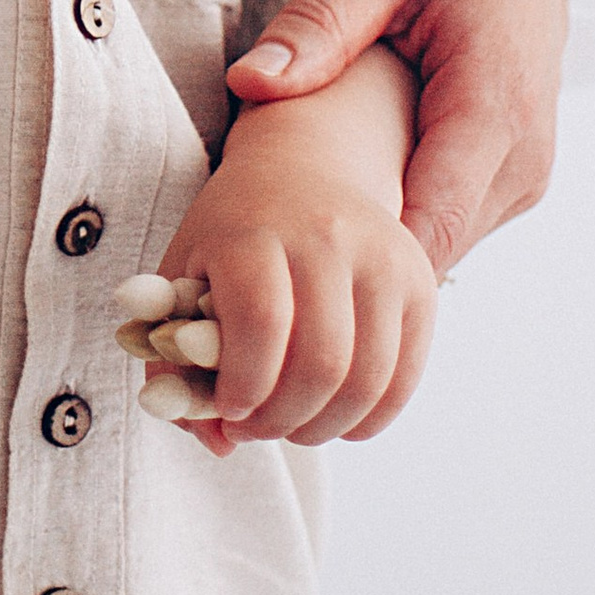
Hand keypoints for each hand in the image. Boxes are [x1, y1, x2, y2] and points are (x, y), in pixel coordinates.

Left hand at [154, 55, 439, 449]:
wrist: (306, 156)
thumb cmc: (233, 222)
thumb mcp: (186, 263)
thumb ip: (173, 350)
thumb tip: (206, 438)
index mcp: (256, 224)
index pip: (258, 326)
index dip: (239, 388)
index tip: (224, 409)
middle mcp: (328, 234)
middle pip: (318, 363)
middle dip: (280, 419)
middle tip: (254, 427)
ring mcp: (384, 254)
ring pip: (369, 378)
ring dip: (325, 425)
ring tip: (290, 424)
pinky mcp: (421, 279)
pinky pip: (406, 373)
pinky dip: (371, 414)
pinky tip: (336, 417)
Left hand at [224, 0, 574, 277]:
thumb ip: (319, 25)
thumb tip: (249, 83)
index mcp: (495, 108)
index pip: (428, 229)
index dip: (358, 262)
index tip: (282, 264)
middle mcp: (524, 158)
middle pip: (431, 252)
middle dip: (354, 260)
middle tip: (270, 246)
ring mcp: (525, 172)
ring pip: (442, 248)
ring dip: (375, 244)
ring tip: (297, 219)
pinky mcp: (512, 173)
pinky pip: (449, 222)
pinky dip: (397, 219)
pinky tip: (342, 193)